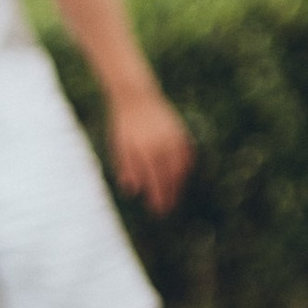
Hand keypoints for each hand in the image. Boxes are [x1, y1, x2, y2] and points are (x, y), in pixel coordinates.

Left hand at [107, 88, 193, 213]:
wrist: (137, 97)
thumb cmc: (124, 125)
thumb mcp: (120, 147)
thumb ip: (127, 168)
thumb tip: (134, 191)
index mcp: (145, 152)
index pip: (155, 182)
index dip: (157, 198)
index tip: (158, 211)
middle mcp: (162, 146)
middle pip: (170, 178)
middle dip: (170, 196)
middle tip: (167, 210)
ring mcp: (173, 139)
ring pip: (181, 168)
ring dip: (179, 185)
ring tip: (175, 196)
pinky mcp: (180, 132)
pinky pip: (187, 155)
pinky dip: (186, 168)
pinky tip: (182, 176)